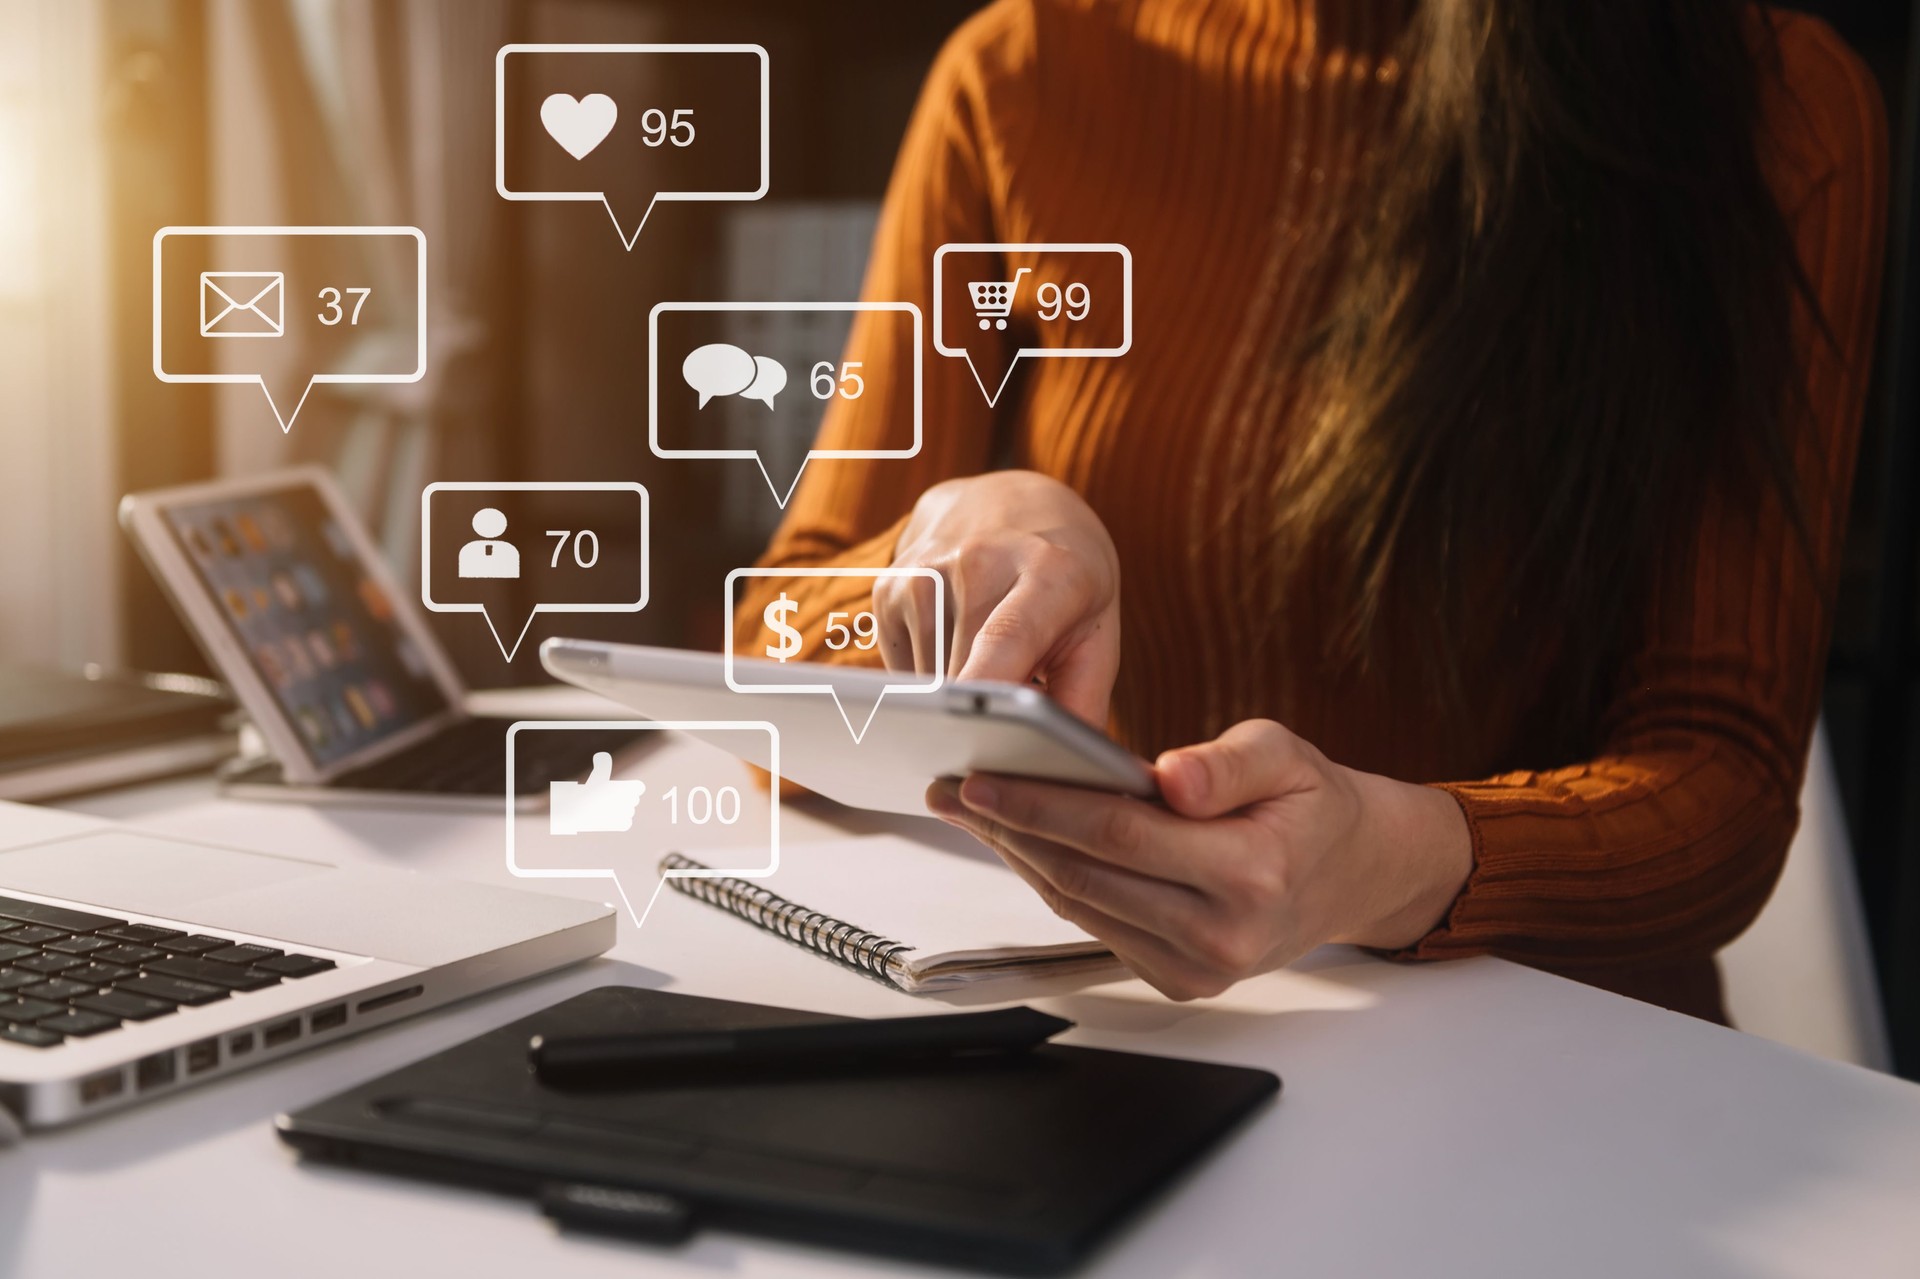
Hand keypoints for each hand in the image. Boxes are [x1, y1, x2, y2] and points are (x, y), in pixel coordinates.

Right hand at [874, 470, 1118, 725]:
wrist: (1014, 500)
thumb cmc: (1067, 580)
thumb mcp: (1098, 633)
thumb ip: (1083, 706)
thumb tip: (1060, 782)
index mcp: (1047, 572)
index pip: (1008, 638)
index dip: (988, 692)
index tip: (977, 744)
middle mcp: (977, 562)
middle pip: (960, 677)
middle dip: (977, 725)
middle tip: (1005, 731)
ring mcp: (923, 571)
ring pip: (926, 685)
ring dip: (952, 703)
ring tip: (989, 672)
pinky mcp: (887, 586)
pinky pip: (903, 671)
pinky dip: (928, 680)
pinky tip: (957, 650)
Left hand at [926, 719, 1472, 999]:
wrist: (1351, 875)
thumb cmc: (1311, 806)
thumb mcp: (1286, 755)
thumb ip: (1228, 764)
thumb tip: (1171, 778)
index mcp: (1253, 871)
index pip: (1121, 834)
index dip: (1044, 806)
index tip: (984, 779)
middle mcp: (1224, 933)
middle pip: (1088, 875)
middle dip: (1012, 828)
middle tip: (954, 788)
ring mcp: (1200, 969)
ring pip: (1082, 905)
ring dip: (1020, 855)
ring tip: (974, 810)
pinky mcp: (1181, 982)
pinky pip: (1097, 925)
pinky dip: (1054, 882)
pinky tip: (1024, 842)